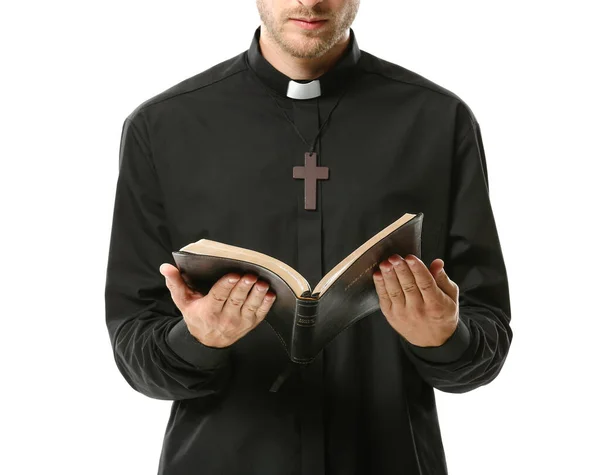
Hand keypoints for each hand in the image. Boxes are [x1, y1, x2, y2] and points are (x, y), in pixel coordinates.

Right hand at [159, 263, 275, 347]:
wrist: (207, 341)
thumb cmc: (196, 316)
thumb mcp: (183, 302)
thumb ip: (175, 283)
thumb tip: (166, 267)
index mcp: (208, 311)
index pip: (218, 297)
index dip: (226, 285)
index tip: (233, 275)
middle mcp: (224, 318)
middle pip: (235, 301)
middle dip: (244, 287)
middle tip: (250, 275)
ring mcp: (239, 322)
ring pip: (250, 307)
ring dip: (257, 295)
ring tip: (262, 283)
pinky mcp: (250, 324)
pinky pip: (260, 314)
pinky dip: (266, 305)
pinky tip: (270, 294)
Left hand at [372, 254, 458, 346]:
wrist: (433, 341)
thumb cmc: (442, 314)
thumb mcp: (451, 296)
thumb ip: (443, 279)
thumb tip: (437, 263)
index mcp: (436, 304)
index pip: (425, 283)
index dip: (417, 269)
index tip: (411, 257)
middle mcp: (419, 310)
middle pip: (408, 286)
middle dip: (400, 269)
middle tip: (395, 257)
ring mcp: (403, 313)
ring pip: (395, 291)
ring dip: (388, 276)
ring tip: (386, 263)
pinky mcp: (391, 316)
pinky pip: (384, 299)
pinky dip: (380, 286)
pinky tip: (378, 275)